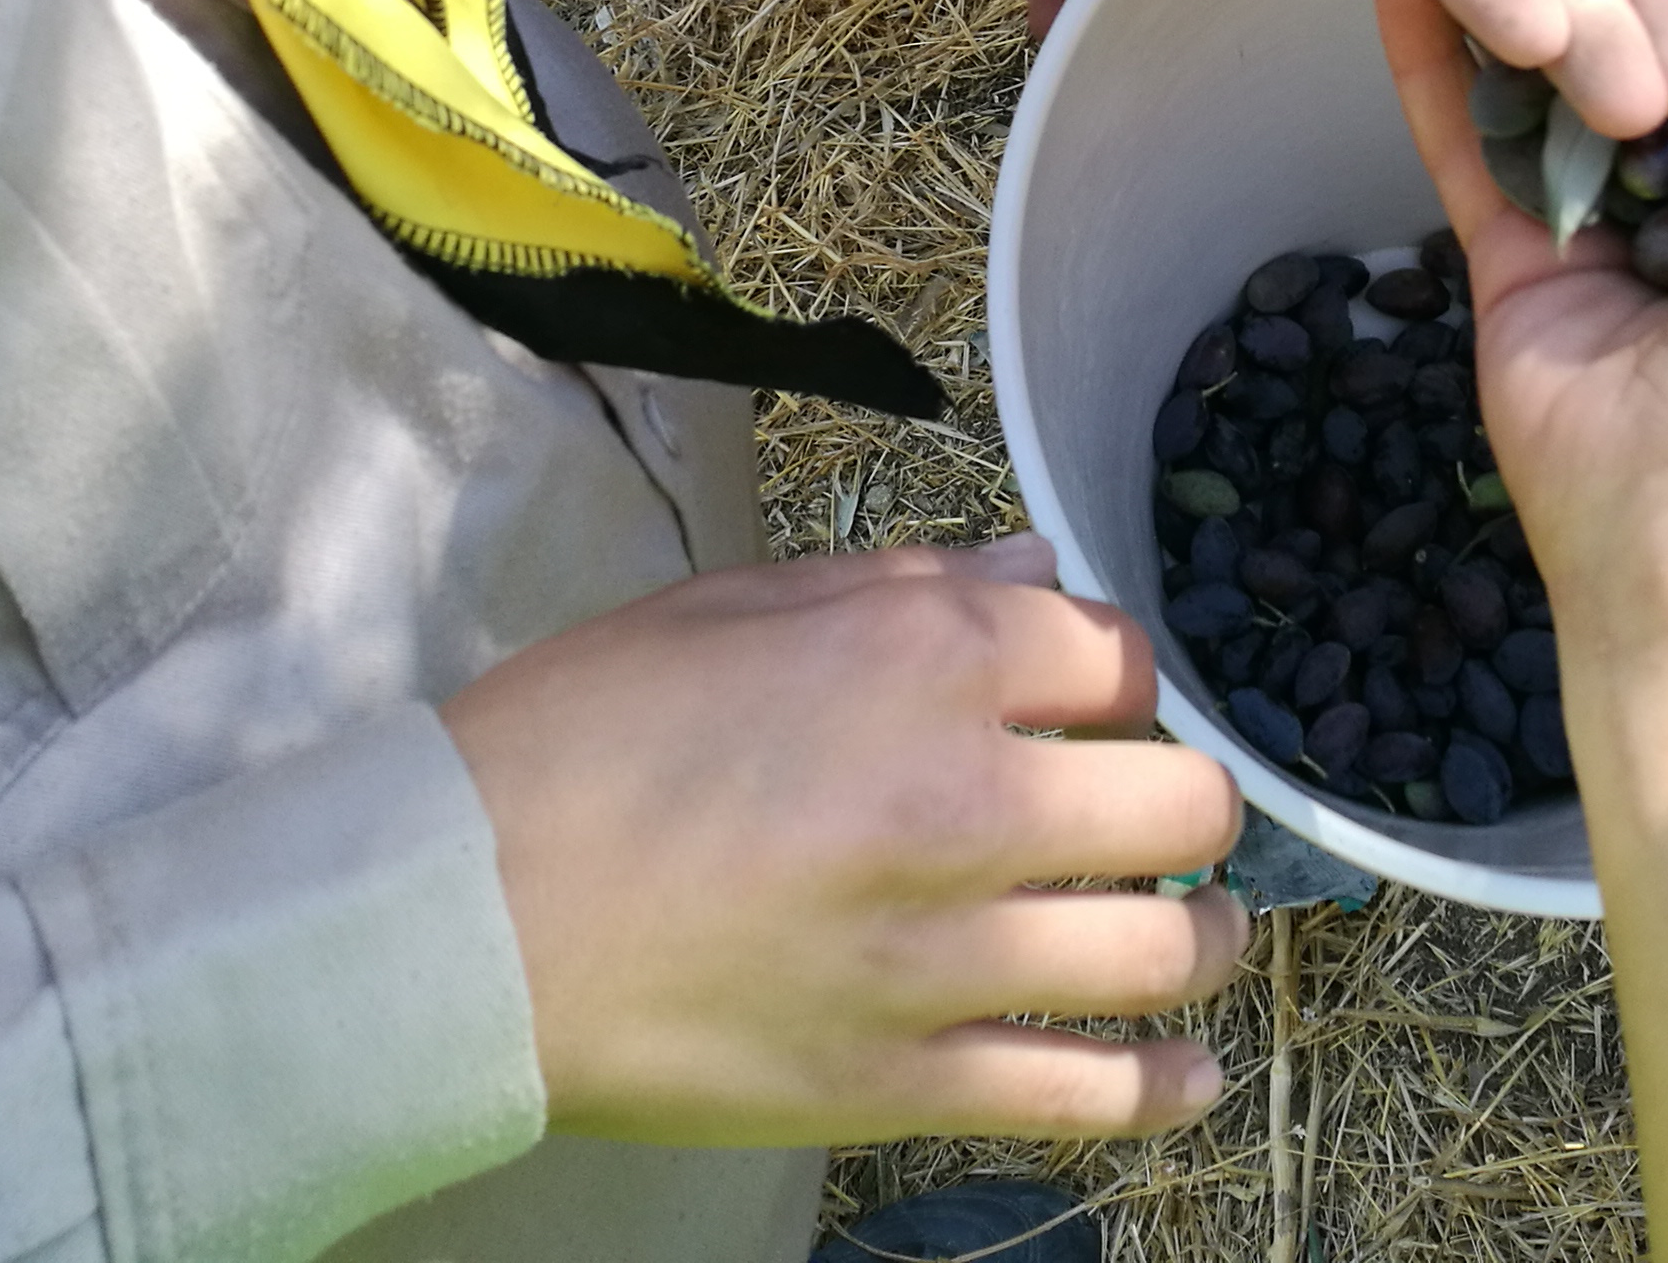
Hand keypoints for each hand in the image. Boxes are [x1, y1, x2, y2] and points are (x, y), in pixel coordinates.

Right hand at [442, 535, 1246, 1144]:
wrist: (460, 922)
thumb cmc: (577, 739)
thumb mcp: (732, 607)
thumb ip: (904, 586)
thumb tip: (1032, 570)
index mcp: (922, 659)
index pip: (1117, 652)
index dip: (1116, 673)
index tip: (1093, 700)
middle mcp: (965, 801)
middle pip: (1182, 803)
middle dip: (1184, 799)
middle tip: (1153, 813)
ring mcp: (946, 958)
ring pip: (1166, 954)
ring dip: (1207, 936)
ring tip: (1196, 929)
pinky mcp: (908, 1083)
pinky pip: (1091, 1097)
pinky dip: (1166, 1087)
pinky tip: (1192, 1071)